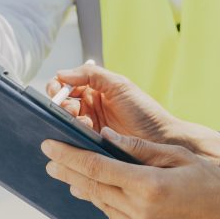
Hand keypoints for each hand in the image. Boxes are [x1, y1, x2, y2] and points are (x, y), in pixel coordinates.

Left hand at [43, 129, 219, 218]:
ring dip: (79, 185)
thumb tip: (107, 136)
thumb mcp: (175, 157)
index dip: (69, 155)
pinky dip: (98, 199)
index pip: (96, 167)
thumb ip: (138, 148)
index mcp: (146, 186)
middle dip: (67, 170)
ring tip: (63, 172)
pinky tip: (91, 190)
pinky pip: (113, 214)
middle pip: (91, 186)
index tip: (50, 145)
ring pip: (99, 202)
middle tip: (48, 158)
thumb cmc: (209, 183)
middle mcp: (138, 209)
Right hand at [44, 63, 219, 161]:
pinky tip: (87, 133)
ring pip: (66, 122)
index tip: (57, 90)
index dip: (58, 86)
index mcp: (95, 89)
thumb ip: (91, 74)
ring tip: (85, 123)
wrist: (161, 139)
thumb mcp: (119, 85)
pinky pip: (74, 139)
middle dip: (62, 104)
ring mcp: (90, 127)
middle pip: (62, 103)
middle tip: (71, 109)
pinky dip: (74, 135)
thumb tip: (61, 73)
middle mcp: (90, 107)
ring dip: (69, 120)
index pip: (67, 84)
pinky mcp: (91, 145)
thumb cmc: (144, 110)